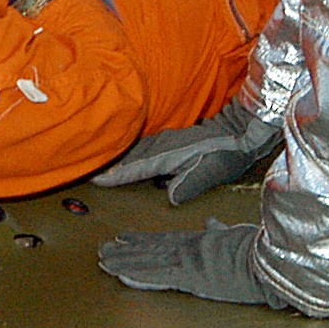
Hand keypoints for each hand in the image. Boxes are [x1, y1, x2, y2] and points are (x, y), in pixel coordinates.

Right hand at [91, 100, 280, 202]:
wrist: (242, 129)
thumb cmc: (228, 153)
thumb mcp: (212, 171)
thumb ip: (190, 184)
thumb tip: (170, 198)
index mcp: (169, 155)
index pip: (136, 168)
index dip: (116, 175)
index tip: (95, 178)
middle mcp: (163, 146)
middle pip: (129, 157)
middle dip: (108, 164)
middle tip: (86, 171)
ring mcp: (166, 140)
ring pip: (135, 150)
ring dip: (118, 157)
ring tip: (100, 165)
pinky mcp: (172, 138)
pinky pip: (143, 146)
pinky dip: (131, 152)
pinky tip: (127, 156)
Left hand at [99, 220, 280, 306]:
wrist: (267, 256)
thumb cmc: (258, 248)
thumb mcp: (237, 235)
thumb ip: (222, 231)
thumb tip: (213, 223)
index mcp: (199, 240)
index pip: (164, 240)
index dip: (141, 240)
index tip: (124, 239)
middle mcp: (188, 247)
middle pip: (149, 248)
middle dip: (125, 250)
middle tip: (104, 250)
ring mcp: (186, 260)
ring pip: (146, 260)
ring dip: (123, 261)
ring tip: (103, 261)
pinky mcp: (187, 275)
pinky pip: (155, 275)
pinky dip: (136, 274)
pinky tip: (120, 274)